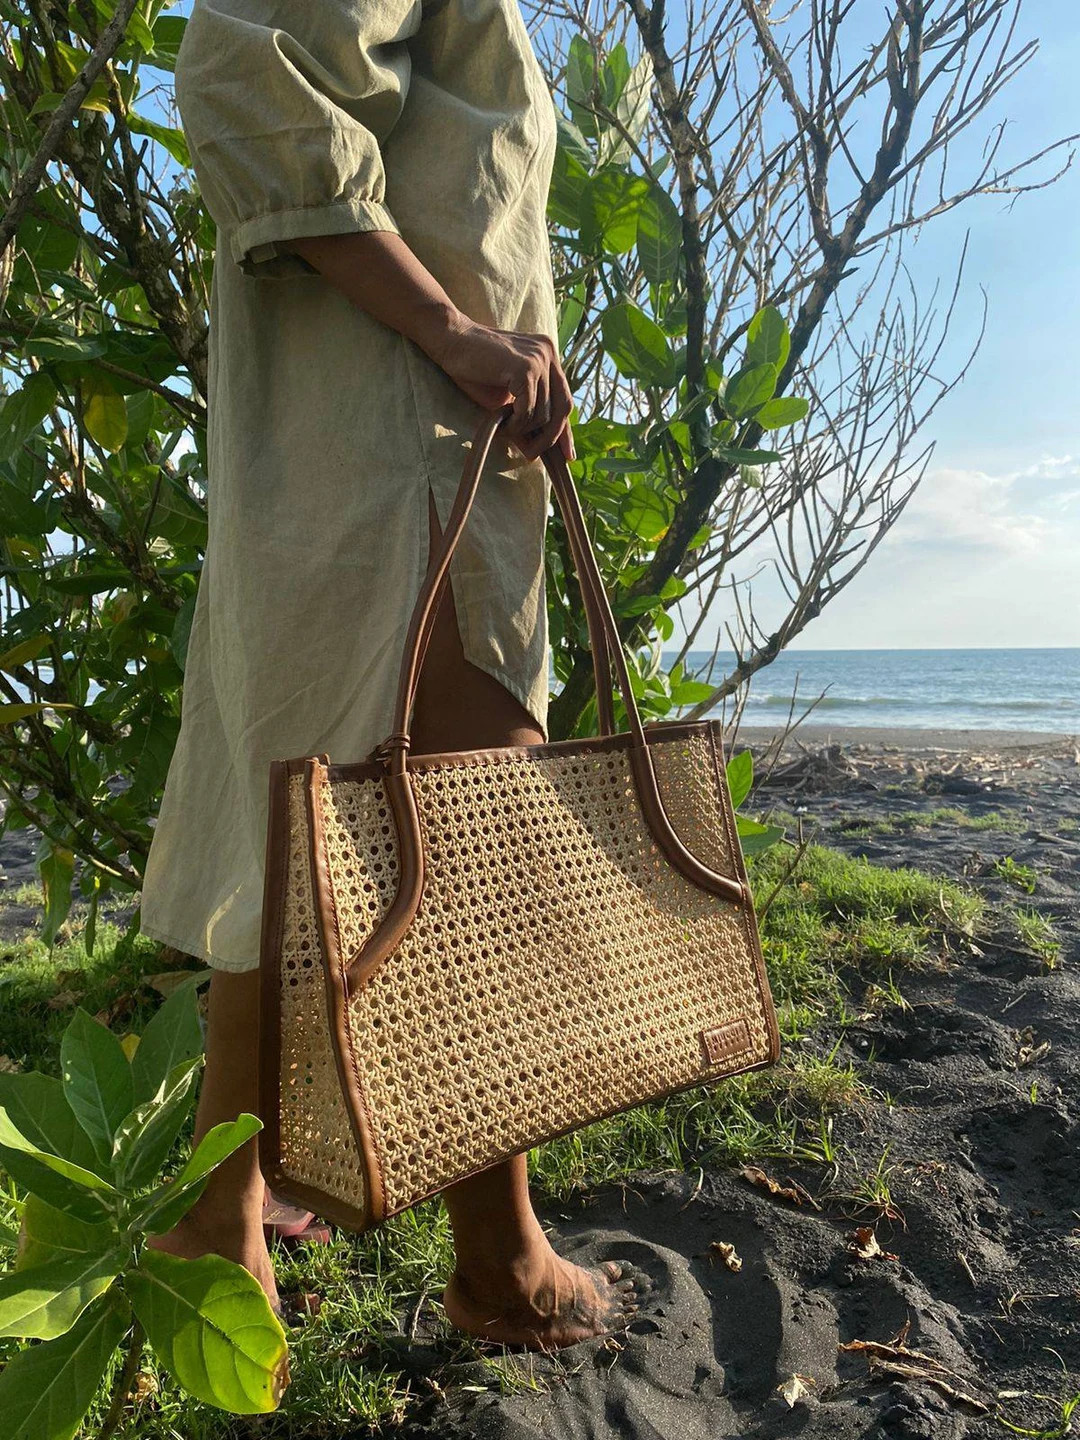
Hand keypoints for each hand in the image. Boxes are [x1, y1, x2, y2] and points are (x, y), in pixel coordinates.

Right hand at [424, 311, 575, 462]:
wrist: (451, 341)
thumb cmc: (474, 369)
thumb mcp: (505, 398)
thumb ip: (524, 416)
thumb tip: (534, 449)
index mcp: (548, 356)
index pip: (565, 398)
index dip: (566, 429)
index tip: (567, 455)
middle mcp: (548, 354)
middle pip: (562, 407)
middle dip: (549, 437)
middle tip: (531, 454)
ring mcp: (539, 359)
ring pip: (543, 413)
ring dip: (522, 429)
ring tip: (502, 427)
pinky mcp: (525, 368)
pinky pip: (528, 410)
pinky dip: (515, 423)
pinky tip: (501, 421)